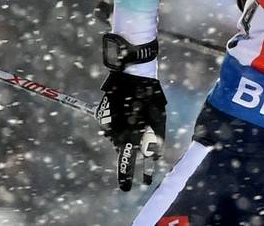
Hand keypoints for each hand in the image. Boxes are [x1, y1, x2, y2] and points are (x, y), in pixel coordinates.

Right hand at [98, 70, 165, 190]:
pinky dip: (120, 128)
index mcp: (131, 133)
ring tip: (136, 126)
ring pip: (117, 140)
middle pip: (123, 150)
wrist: (132, 75)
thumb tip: (155, 156)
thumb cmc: (150, 95)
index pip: (127, 160)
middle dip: (130, 155)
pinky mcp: (104, 116)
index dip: (126, 175)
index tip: (126, 189)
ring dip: (126, 139)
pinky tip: (128, 117)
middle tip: (136, 160)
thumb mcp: (159, 118)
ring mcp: (109, 124)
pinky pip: (112, 129)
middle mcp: (117, 131)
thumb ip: (156, 138)